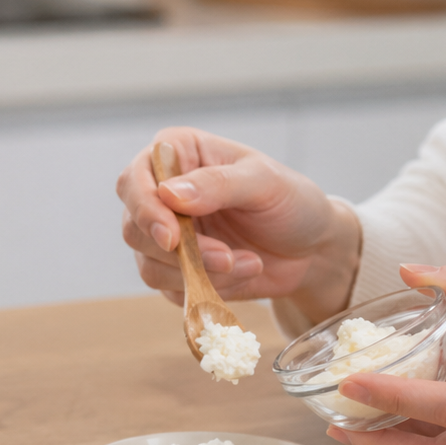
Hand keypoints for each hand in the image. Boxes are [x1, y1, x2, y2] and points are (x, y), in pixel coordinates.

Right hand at [116, 127, 360, 323]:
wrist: (312, 248)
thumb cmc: (291, 202)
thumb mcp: (264, 182)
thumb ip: (218, 184)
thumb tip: (169, 193)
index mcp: (177, 155)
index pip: (133, 181)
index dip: (144, 210)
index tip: (172, 237)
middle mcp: (161, 193)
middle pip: (134, 228)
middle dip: (180, 252)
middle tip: (227, 257)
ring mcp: (165, 235)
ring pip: (149, 265)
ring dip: (200, 272)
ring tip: (248, 263)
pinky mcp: (174, 271)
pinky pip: (171, 290)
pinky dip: (208, 288)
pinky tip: (244, 272)